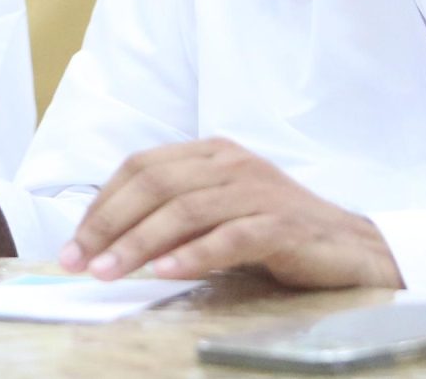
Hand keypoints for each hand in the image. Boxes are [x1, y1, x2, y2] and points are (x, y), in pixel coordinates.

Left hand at [63, 138, 401, 290]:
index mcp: (212, 152)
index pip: (141, 166)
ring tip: (110, 272)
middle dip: (110, 224)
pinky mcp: (281, 225)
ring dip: (140, 243)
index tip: (75, 242)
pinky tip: (167, 273)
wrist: (350, 247)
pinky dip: (194, 255)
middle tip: (79, 260)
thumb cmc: (276, 233)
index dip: (103, 203)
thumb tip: (109, 244)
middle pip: (156, 184)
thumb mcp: (219, 215)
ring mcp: (258, 191)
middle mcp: (232, 163)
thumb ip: (174, 218)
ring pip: (186, 210)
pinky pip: (230, 237)